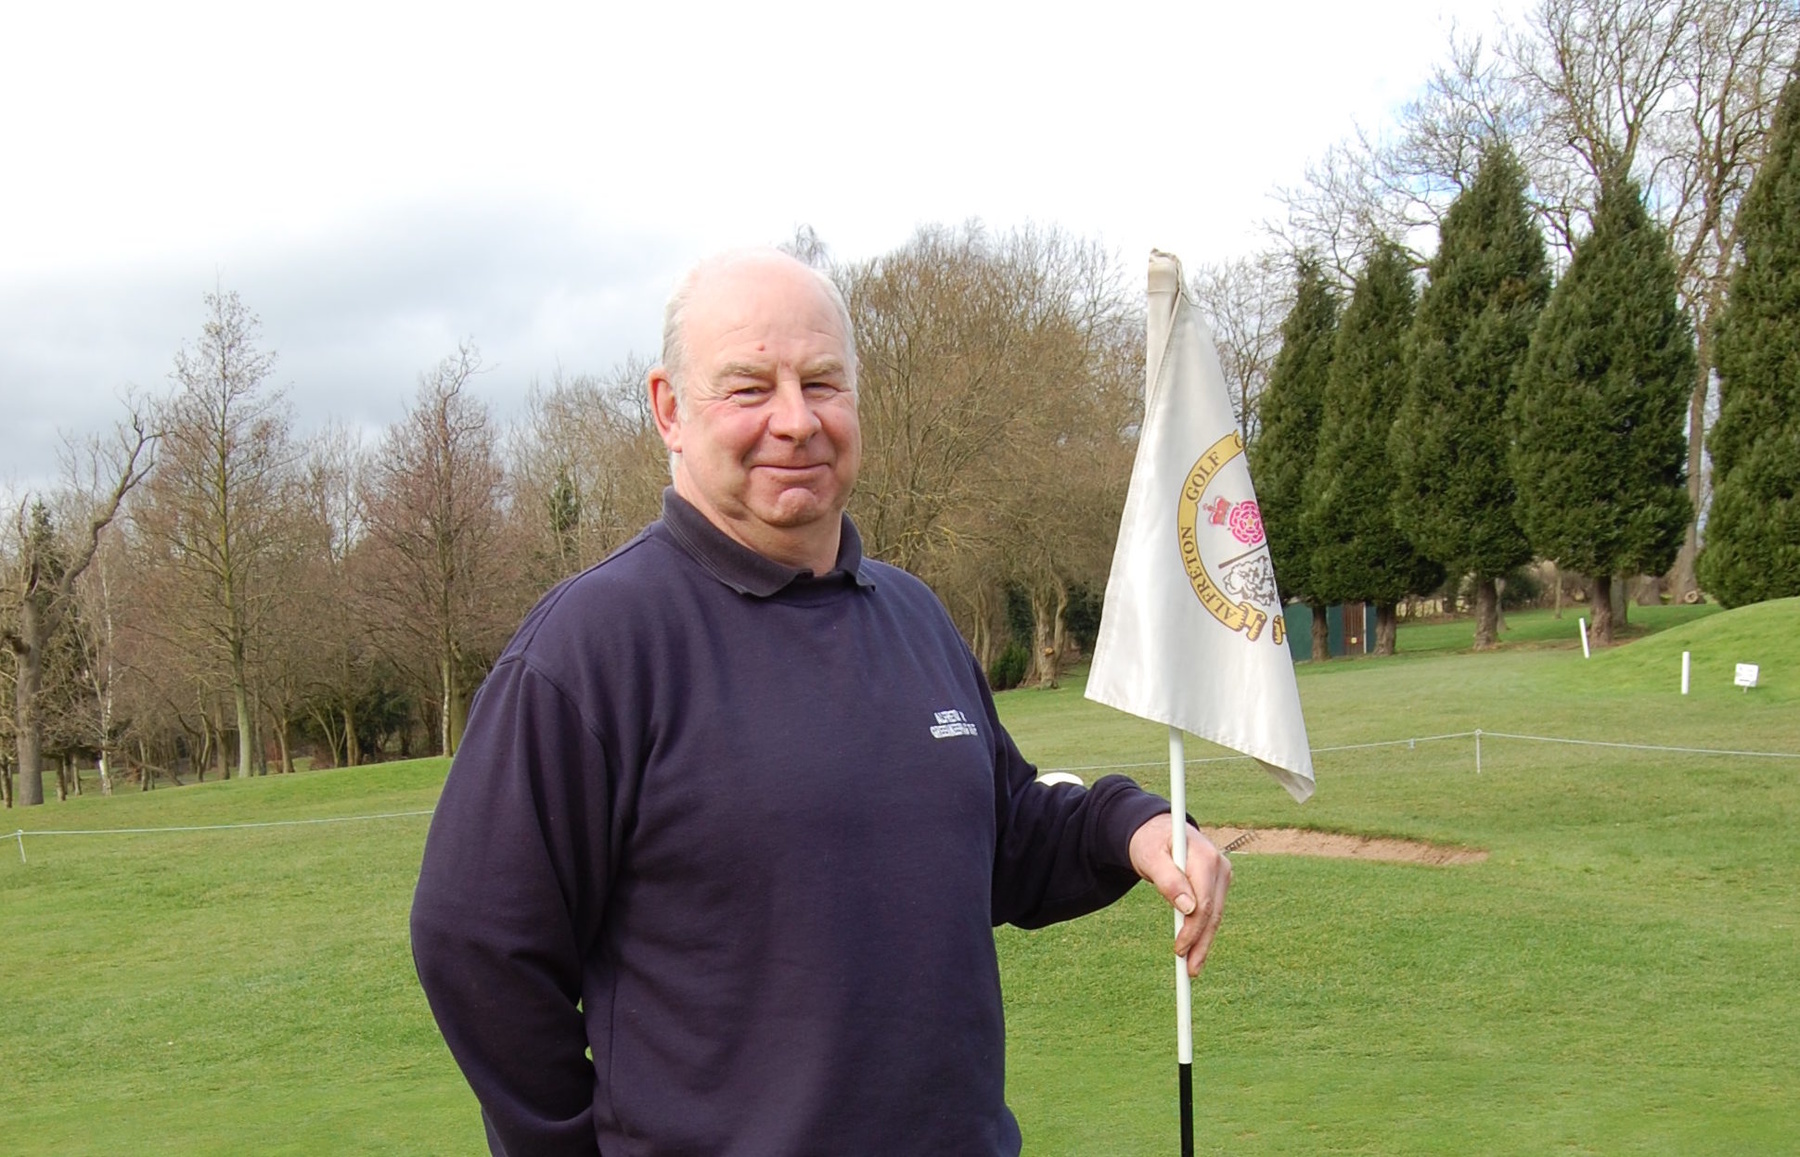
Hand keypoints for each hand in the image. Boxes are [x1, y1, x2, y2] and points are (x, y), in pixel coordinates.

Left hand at [1128, 814, 1230, 977]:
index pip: (1204, 902)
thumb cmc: (1150, 841)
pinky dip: (1204, 931)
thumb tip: (1188, 908)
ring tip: (1192, 967)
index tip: (1179, 949)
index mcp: (1204, 857)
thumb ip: (1168, 879)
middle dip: (1201, 942)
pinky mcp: (1217, 883)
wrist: (1158, 830)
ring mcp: (1221, 875)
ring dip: (1204, 942)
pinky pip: (1212, 911)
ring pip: (1215, 915)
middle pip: (1213, 912)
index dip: (1193, 929)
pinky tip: (1197, 950)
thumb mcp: (1150, 857)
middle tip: (1189, 970)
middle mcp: (1219, 866)